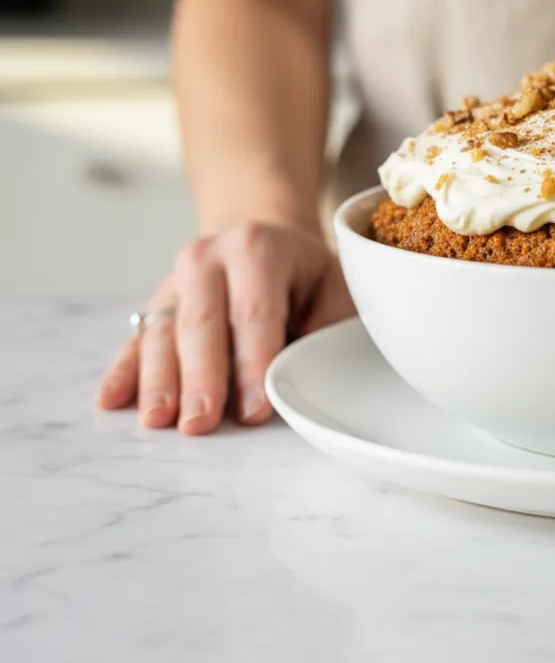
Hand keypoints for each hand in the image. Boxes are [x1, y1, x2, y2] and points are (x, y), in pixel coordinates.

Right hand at [96, 222, 355, 433]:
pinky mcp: (154, 304)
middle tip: (200, 423)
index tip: (254, 409)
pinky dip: (124, 371)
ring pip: (162, 333)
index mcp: (257, 248)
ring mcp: (174, 280)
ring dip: (158, 380)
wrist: (262, 239)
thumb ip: (330, 326)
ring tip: (158, 420)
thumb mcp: (336, 284)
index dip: (253, 364)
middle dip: (200, 379)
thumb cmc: (306, 273)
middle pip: (201, 325)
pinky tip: (110, 400)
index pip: (254, 314)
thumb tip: (318, 374)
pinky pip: (136, 339)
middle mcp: (207, 257)